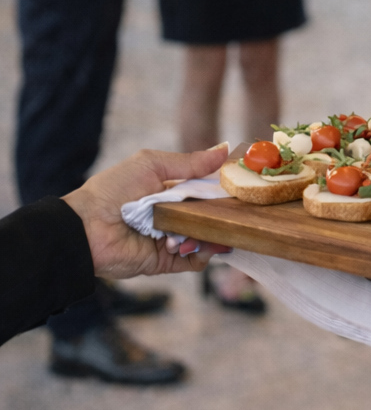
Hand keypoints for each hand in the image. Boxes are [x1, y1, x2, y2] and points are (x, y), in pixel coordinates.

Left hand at [63, 144, 230, 278]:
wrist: (86, 228)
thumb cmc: (114, 190)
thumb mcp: (152, 165)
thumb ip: (190, 162)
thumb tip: (225, 148)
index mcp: (172, 190)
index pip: (208, 189)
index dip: (225, 189)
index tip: (244, 186)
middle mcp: (175, 214)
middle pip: (212, 215)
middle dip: (226, 214)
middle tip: (240, 211)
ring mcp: (173, 238)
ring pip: (208, 238)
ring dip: (212, 233)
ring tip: (207, 229)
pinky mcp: (167, 261)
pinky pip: (194, 260)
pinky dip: (202, 254)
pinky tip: (195, 244)